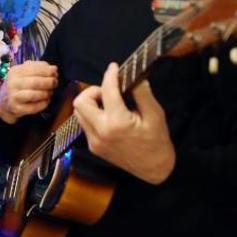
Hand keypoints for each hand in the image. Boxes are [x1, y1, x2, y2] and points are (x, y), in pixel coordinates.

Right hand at [0, 61, 57, 123]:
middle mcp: (12, 83)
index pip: (34, 69)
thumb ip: (38, 68)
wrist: (4, 102)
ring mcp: (13, 96)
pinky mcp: (16, 108)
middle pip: (35, 82)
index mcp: (15, 71)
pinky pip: (33, 107)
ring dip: (46, 94)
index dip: (47, 71)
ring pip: (34, 95)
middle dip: (49, 82)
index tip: (55, 73)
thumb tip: (53, 68)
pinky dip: (43, 104)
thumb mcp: (24, 73)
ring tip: (50, 93)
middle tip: (55, 83)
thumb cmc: (19, 86)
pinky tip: (46, 101)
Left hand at [72, 63, 174, 184]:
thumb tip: (134, 75)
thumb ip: (142, 93)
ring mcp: (95, 142)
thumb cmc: (157, 141)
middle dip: (93, 91)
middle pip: (81, 101)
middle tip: (109, 91)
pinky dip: (92, 115)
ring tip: (108, 103)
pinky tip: (108, 115)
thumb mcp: (155, 114)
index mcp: (117, 123)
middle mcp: (101, 132)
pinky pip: (84, 124)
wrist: (154, 168)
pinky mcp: (94, 147)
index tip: (114, 68)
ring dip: (90, 103)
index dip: (110, 75)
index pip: (107, 91)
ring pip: (78, 113)